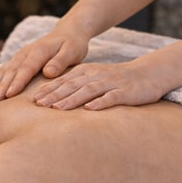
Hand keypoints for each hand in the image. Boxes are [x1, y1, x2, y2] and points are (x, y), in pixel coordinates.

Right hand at [0, 29, 88, 101]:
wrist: (66, 32)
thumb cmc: (72, 44)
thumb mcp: (72, 51)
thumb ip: (60, 62)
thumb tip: (48, 72)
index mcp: (38, 51)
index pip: (26, 69)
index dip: (17, 82)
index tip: (9, 95)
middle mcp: (25, 53)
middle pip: (10, 72)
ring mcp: (19, 57)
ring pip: (2, 72)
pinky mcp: (16, 61)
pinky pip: (1, 71)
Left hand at [33, 61, 164, 109]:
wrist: (147, 74)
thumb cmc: (116, 81)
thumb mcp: (93, 79)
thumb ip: (76, 86)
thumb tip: (53, 100)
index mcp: (86, 72)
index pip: (64, 81)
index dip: (49, 90)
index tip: (34, 101)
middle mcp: (96, 76)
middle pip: (72, 85)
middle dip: (55, 95)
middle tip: (39, 105)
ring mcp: (110, 83)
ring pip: (88, 90)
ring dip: (72, 99)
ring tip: (58, 109)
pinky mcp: (124, 92)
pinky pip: (110, 97)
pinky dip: (99, 103)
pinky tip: (89, 109)